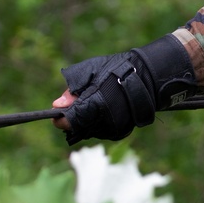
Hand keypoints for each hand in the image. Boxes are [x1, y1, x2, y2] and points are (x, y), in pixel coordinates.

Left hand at [53, 36, 197, 145]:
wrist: (147, 77)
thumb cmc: (117, 69)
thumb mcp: (91, 71)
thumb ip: (73, 89)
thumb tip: (57, 105)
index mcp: (96, 104)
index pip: (70, 122)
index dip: (60, 119)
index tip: (56, 115)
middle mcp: (106, 121)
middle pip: (78, 129)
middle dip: (73, 119)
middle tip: (75, 105)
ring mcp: (115, 129)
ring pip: (89, 132)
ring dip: (84, 122)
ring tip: (91, 104)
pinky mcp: (121, 132)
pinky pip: (101, 132)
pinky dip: (96, 124)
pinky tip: (101, 111)